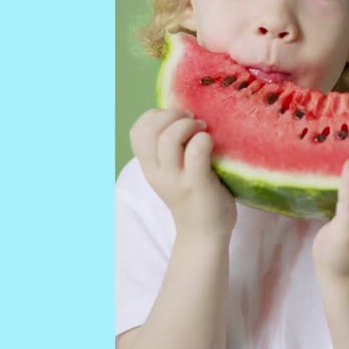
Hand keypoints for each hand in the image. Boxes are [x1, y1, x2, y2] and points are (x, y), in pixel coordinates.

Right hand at [130, 108, 235, 237]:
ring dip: (188, 125)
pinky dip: (204, 139)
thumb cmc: (194, 196)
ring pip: (169, 138)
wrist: (205, 234)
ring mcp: (176, 179)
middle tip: (192, 121)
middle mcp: (157, 173)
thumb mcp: (172, 173)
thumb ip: (170, 150)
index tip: (176, 118)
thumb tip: (184, 114)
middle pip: (150, 131)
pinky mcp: (197, 184)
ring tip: (202, 130)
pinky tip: (211, 143)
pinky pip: (196, 151)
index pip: (137, 132)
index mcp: (150, 167)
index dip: (155, 116)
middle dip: (172, 115)